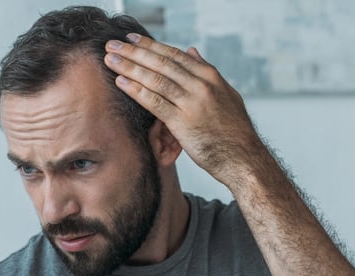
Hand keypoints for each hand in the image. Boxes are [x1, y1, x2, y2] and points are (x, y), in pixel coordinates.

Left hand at [104, 34, 267, 187]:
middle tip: (113, 44)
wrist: (243, 158)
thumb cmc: (234, 130)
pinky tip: (121, 82)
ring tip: (110, 59)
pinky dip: (136, 90)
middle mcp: (201, 85)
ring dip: (130, 67)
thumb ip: (207, 72)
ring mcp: (192, 103)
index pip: (175, 55)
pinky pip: (155, 102)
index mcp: (211, 76)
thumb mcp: (226, 94)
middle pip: (162, 63)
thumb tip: (192, 50)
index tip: (132, 39)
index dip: (151, 46)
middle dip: (134, 52)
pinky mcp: (183, 123)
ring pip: (155, 79)